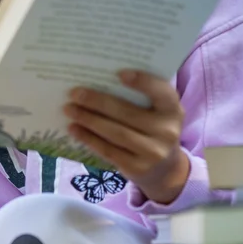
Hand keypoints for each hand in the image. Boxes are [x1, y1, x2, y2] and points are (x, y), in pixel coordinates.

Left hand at [64, 69, 189, 203]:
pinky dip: (88, 138)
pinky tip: (74, 129)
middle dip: (98, 102)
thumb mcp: (157, 113)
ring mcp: (153, 152)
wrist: (165, 169)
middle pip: (128, 113)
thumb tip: (99, 79)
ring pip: (115, 133)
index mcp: (173, 111)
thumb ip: (140, 97)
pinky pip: (108, 150)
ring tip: (69, 109)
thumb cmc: (153, 129)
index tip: (119, 73)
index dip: (143, 82)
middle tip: (74, 93)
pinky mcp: (136, 168)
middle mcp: (167, 131)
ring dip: (88, 119)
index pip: (162, 93)